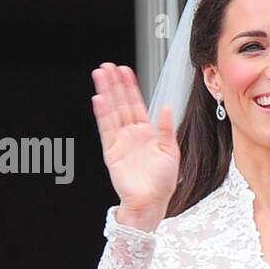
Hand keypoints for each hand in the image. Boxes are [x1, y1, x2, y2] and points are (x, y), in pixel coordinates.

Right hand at [92, 63, 178, 229]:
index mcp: (147, 133)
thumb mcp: (170, 151)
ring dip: (106, 93)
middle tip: (107, 66)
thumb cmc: (163, 182)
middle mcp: (131, 134)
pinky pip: (106, 129)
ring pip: (111, 111)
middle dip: (114, 84)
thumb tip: (166, 107)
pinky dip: (102, 114)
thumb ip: (167, 129)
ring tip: (100, 75)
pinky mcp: (111, 152)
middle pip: (121, 103)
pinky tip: (99, 99)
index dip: (130, 87)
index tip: (124, 71)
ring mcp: (120, 141)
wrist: (152, 203)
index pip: (136, 104)